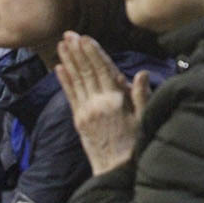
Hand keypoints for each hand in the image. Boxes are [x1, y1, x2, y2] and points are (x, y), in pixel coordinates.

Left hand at [56, 32, 149, 175]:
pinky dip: (64, 81)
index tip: (86, 37)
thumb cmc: (135, 143)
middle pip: (86, 71)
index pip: (102, 70)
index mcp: (115, 99)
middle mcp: (98, 102)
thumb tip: (141, 73)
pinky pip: (70, 96)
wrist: (116, 169)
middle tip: (68, 34)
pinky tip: (59, 68)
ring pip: (75, 80)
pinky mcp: (78, 120)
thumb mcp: (144, 118)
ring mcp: (86, 111)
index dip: (93, 52)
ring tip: (61, 45)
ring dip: (68, 61)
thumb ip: (141, 95)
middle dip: (77, 51)